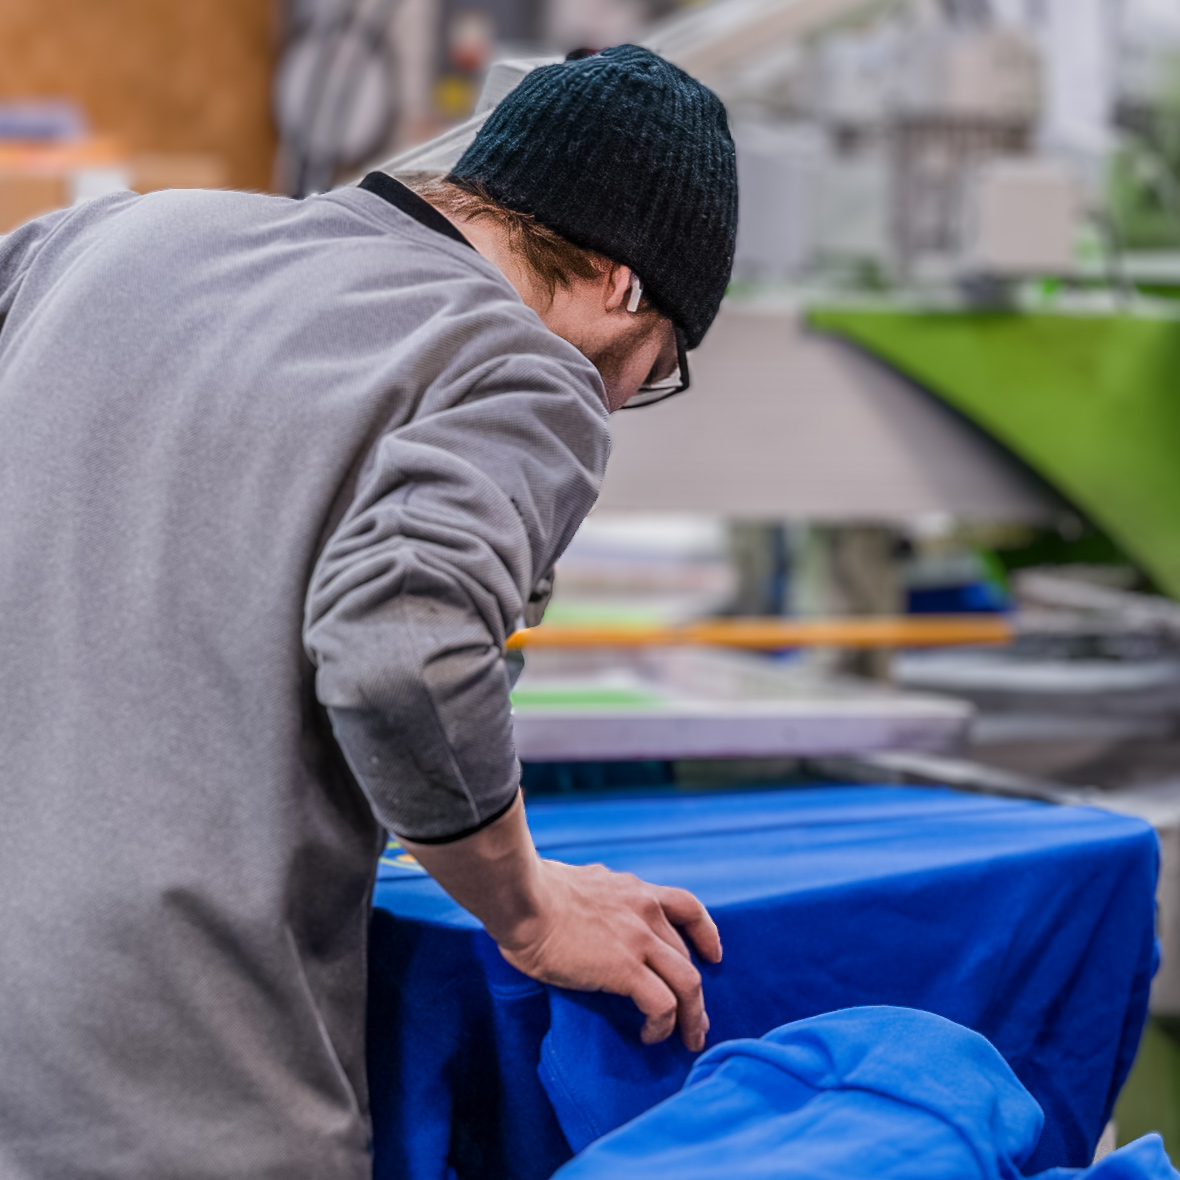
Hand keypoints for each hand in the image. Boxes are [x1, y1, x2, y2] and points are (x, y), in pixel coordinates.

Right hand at [496, 859, 722, 1049]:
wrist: (523, 899)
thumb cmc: (532, 893)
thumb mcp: (578, 883)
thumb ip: (596, 896)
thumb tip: (587, 906)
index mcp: (633, 890)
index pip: (685, 907)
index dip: (705, 933)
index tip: (712, 954)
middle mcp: (645, 910)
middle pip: (687, 956)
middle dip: (695, 992)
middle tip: (695, 1019)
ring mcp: (639, 938)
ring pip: (688, 983)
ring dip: (692, 1016)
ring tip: (687, 1039)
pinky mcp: (626, 967)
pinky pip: (662, 1004)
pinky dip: (663, 1025)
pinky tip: (649, 1035)